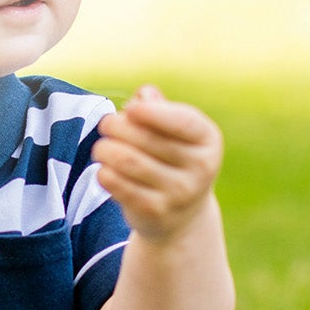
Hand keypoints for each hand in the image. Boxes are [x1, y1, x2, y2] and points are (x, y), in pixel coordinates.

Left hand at [93, 84, 223, 243]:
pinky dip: (105, 173)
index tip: (131, 109)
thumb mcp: (173, 130)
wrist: (183, 214)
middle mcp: (200, 168)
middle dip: (117, 126)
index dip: (153, 113)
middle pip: (146, 139)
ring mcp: (180, 193)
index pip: (182, 122)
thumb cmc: (172, 157)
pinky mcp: (157, 211)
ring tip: (101, 148)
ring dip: (106, 149)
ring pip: (128, 161)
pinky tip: (104, 169)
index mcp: (208, 139)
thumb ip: (158, 107)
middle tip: (106, 124)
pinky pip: (120, 186)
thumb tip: (145, 95)